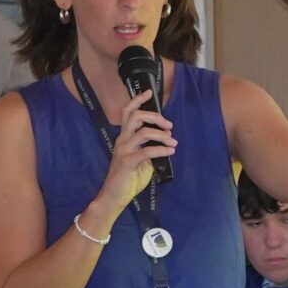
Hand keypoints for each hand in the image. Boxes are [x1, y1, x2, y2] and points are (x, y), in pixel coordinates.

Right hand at [98, 99, 175, 213]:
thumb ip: (149, 148)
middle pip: (136, 116)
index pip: (128, 112)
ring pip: (143, 132)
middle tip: (169, 125)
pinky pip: (147, 151)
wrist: (114, 195)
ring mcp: (124, 150)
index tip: (148, 92)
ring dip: (162, 135)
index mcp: (124, 137)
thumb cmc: (128, 178)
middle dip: (155, 117)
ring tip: (173, 142)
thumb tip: (166, 140)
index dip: (137, 100)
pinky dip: (162, 149)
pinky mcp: (127, 162)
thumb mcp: (141, 160)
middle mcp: (122, 140)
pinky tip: (171, 151)